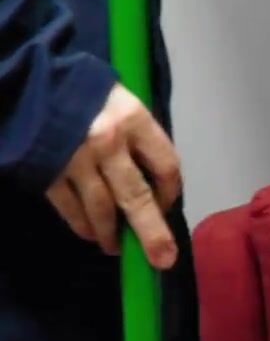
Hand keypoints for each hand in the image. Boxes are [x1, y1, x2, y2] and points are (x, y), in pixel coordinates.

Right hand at [46, 84, 181, 268]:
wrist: (27, 80)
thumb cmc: (84, 90)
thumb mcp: (121, 101)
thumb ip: (139, 137)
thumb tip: (156, 181)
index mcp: (133, 118)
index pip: (166, 166)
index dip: (170, 192)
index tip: (166, 205)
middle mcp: (107, 141)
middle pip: (136, 197)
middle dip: (152, 234)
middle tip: (162, 259)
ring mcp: (74, 158)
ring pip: (101, 209)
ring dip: (111, 234)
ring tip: (117, 248)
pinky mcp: (47, 171)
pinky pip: (70, 208)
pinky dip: (83, 225)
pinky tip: (91, 234)